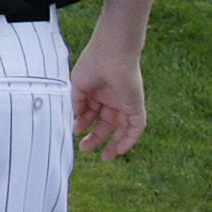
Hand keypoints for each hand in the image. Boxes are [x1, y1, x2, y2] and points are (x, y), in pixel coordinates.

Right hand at [70, 40, 146, 160]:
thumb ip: (78, 102)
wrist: (111, 53)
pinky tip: (119, 150)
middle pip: (106, 124)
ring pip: (122, 128)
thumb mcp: (78, 84)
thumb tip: (78, 118)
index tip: (75, 132)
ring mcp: (126, 102)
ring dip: (114, 144)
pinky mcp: (136, 105)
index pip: (92, 113)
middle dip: (96, 137)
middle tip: (85, 149)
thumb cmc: (94, 62)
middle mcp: (113, 98)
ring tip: (105, 157)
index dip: (84, 124)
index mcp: (99, 92)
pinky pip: (136, 127)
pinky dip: (129, 139)